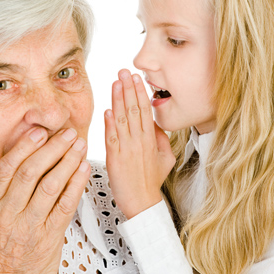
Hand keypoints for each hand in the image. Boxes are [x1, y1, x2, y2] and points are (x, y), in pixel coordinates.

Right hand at [0, 128, 89, 273]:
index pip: (5, 170)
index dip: (22, 147)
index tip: (37, 132)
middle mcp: (9, 215)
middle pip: (30, 172)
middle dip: (50, 148)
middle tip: (65, 132)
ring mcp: (30, 227)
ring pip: (50, 185)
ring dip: (67, 161)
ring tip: (78, 144)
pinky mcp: (50, 238)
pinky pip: (65, 206)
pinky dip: (76, 184)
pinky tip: (83, 169)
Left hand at [104, 69, 175, 218]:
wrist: (143, 202)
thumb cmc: (151, 181)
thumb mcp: (166, 158)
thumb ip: (161, 138)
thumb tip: (154, 124)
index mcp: (151, 139)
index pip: (145, 110)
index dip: (139, 92)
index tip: (135, 77)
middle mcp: (139, 141)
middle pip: (133, 109)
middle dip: (128, 88)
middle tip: (124, 71)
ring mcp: (126, 149)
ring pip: (122, 119)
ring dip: (117, 99)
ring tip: (115, 83)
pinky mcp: (114, 158)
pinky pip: (111, 138)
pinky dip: (109, 123)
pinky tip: (107, 110)